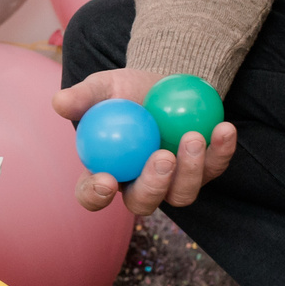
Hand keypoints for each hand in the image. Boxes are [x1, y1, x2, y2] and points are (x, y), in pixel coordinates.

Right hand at [53, 69, 237, 216]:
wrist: (164, 83)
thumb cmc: (125, 91)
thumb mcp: (102, 88)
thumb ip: (83, 97)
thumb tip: (59, 102)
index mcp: (105, 172)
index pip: (93, 195)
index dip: (95, 195)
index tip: (104, 179)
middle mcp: (139, 185)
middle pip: (143, 202)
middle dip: (153, 186)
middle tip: (161, 157)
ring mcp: (174, 182)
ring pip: (182, 194)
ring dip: (191, 170)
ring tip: (194, 136)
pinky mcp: (205, 169)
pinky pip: (215, 167)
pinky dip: (222, 150)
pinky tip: (225, 128)